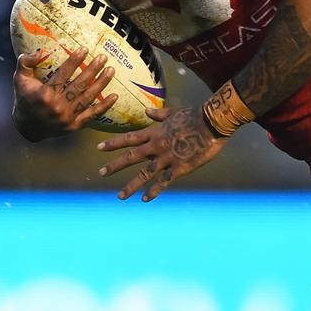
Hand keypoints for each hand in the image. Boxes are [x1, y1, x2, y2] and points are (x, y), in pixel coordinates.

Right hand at [12, 46, 116, 140]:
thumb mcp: (19, 79)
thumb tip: (39, 51)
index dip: (74, 61)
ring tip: (111, 70)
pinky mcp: (74, 126)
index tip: (84, 49)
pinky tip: (114, 96)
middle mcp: (57, 106)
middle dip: (92, 70)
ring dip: (101, 84)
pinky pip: (92, 115)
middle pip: (79, 85)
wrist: (27, 128)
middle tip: (103, 58)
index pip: (62, 74)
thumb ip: (25, 63)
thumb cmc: (24, 99)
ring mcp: (67, 117)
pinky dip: (104, 106)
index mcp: (43, 94)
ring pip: (88, 98)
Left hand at [96, 107, 226, 200]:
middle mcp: (156, 146)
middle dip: (115, 166)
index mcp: (155, 132)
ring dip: (131, 186)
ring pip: (144, 174)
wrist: (211, 123)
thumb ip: (158, 114)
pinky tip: (145, 200)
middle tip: (101, 173)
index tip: (99, 147)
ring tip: (120, 196)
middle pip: (131, 157)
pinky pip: (164, 182)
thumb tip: (146, 110)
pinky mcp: (179, 167)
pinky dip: (154, 191)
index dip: (113, 143)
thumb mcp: (173, 112)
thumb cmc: (194, 115)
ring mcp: (167, 158)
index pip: (129, 138)